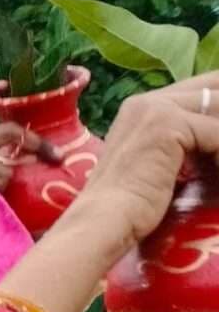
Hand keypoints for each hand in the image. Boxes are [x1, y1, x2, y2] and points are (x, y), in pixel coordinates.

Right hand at [69, 80, 218, 258]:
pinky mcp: (168, 124)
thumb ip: (178, 149)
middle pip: (211, 91)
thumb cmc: (125, 206)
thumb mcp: (154, 166)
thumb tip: (208, 147)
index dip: (215, 105)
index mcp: (140, 108)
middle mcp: (146, 101)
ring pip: (216, 108)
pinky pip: (216, 132)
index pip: (196, 91)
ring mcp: (156, 109)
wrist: (104, 220)